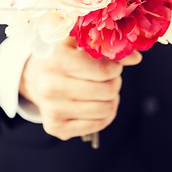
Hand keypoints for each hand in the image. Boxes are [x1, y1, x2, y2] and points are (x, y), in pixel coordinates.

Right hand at [19, 37, 141, 140]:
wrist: (35, 78)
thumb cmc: (62, 56)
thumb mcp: (79, 44)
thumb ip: (107, 47)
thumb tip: (136, 58)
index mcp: (58, 60)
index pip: (104, 70)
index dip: (116, 68)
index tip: (113, 65)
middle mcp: (52, 86)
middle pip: (108, 90)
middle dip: (115, 82)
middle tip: (110, 78)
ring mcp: (53, 109)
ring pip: (106, 109)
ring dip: (112, 99)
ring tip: (104, 90)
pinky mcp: (55, 128)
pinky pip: (97, 125)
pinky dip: (105, 114)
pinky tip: (98, 103)